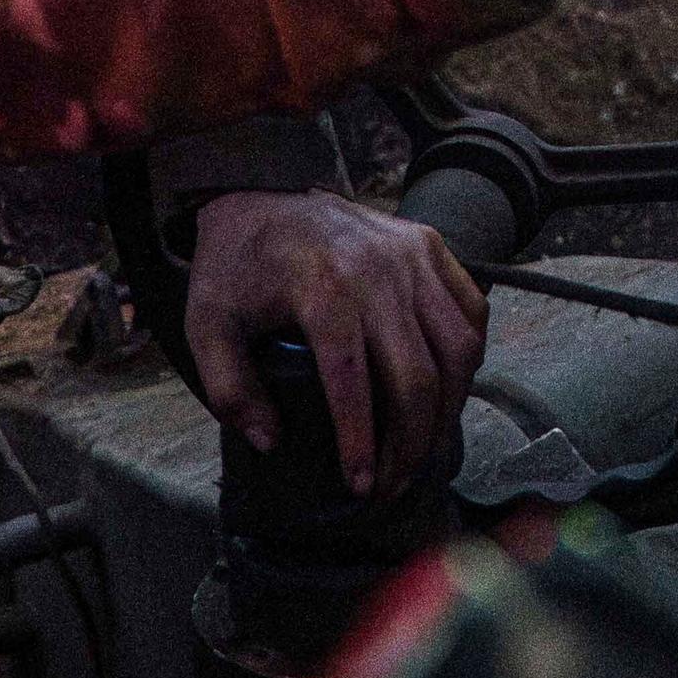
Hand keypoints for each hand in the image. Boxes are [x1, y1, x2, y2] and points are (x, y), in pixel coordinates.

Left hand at [180, 190, 488, 497]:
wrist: (260, 191)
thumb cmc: (236, 265)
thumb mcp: (207, 326)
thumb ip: (231, 390)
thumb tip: (273, 441)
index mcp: (323, 290)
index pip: (355, 384)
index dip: (362, 443)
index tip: (360, 486)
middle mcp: (379, 271)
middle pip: (418, 376)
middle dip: (412, 444)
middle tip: (394, 483)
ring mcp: (412, 255)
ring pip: (458, 347)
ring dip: (449, 409)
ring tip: (425, 447)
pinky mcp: (430, 245)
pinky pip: (470, 309)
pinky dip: (469, 356)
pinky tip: (448, 389)